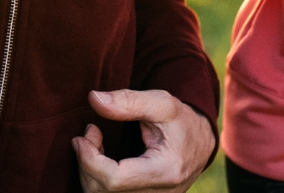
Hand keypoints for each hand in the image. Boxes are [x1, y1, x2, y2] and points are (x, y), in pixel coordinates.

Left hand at [73, 89, 214, 192]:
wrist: (201, 142)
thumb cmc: (181, 121)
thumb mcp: (162, 103)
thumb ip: (128, 100)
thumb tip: (94, 99)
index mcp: (165, 171)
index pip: (114, 179)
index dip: (89, 159)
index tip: (82, 136)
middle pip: (104, 192)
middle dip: (86, 163)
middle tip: (89, 134)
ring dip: (89, 171)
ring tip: (94, 143)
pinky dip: (98, 178)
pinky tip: (100, 159)